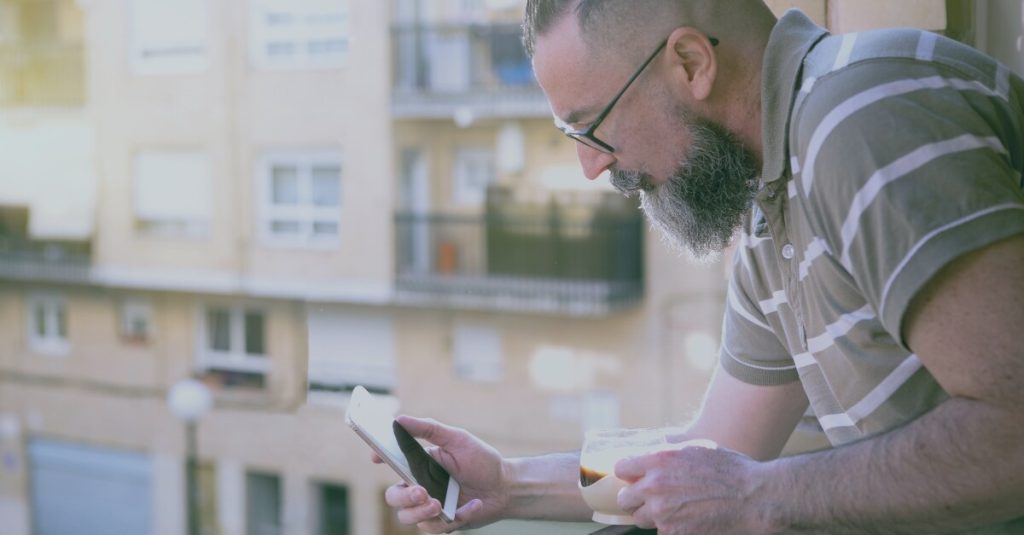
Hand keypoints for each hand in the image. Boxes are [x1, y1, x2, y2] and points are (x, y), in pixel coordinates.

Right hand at [377, 415, 509, 532]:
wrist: (505, 487)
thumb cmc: (481, 460)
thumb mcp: (458, 439)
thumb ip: (429, 429)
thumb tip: (400, 419)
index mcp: (419, 464)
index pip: (391, 462)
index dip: (380, 458)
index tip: (376, 457)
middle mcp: (420, 486)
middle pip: (393, 497)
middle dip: (403, 497)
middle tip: (421, 492)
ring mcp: (429, 506)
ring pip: (406, 517)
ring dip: (420, 512)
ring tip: (439, 504)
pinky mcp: (442, 523)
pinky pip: (434, 528)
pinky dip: (453, 519)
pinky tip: (472, 506)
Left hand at [614, 444, 779, 534]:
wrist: (753, 497)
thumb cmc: (729, 469)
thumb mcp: (694, 448)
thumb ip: (666, 455)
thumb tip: (647, 459)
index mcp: (658, 459)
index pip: (621, 468)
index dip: (628, 473)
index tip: (634, 478)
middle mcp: (654, 485)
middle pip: (624, 498)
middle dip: (635, 498)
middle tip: (649, 498)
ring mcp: (662, 512)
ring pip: (639, 518)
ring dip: (650, 515)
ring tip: (671, 509)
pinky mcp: (673, 533)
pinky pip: (659, 532)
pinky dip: (669, 528)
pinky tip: (686, 520)